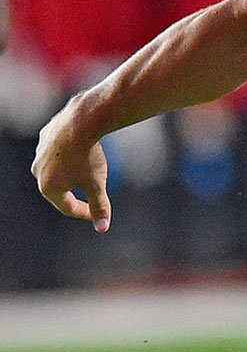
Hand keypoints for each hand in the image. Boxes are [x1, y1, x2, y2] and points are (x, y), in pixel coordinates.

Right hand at [32, 100, 111, 230]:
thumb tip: (103, 228)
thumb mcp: (97, 185)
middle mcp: (38, 172)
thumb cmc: (88, 157)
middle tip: (92, 195)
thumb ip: (99, 206)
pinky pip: (58, 151)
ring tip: (86, 171)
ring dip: (71, 172)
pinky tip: (79, 151)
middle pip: (60, 189)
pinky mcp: (45, 138)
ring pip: (57, 168)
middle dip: (76, 194)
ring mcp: (39, 154)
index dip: (85, 212)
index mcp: (48, 188)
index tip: (98, 213)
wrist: (80, 123)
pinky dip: (69, 155)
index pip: (68, 208)